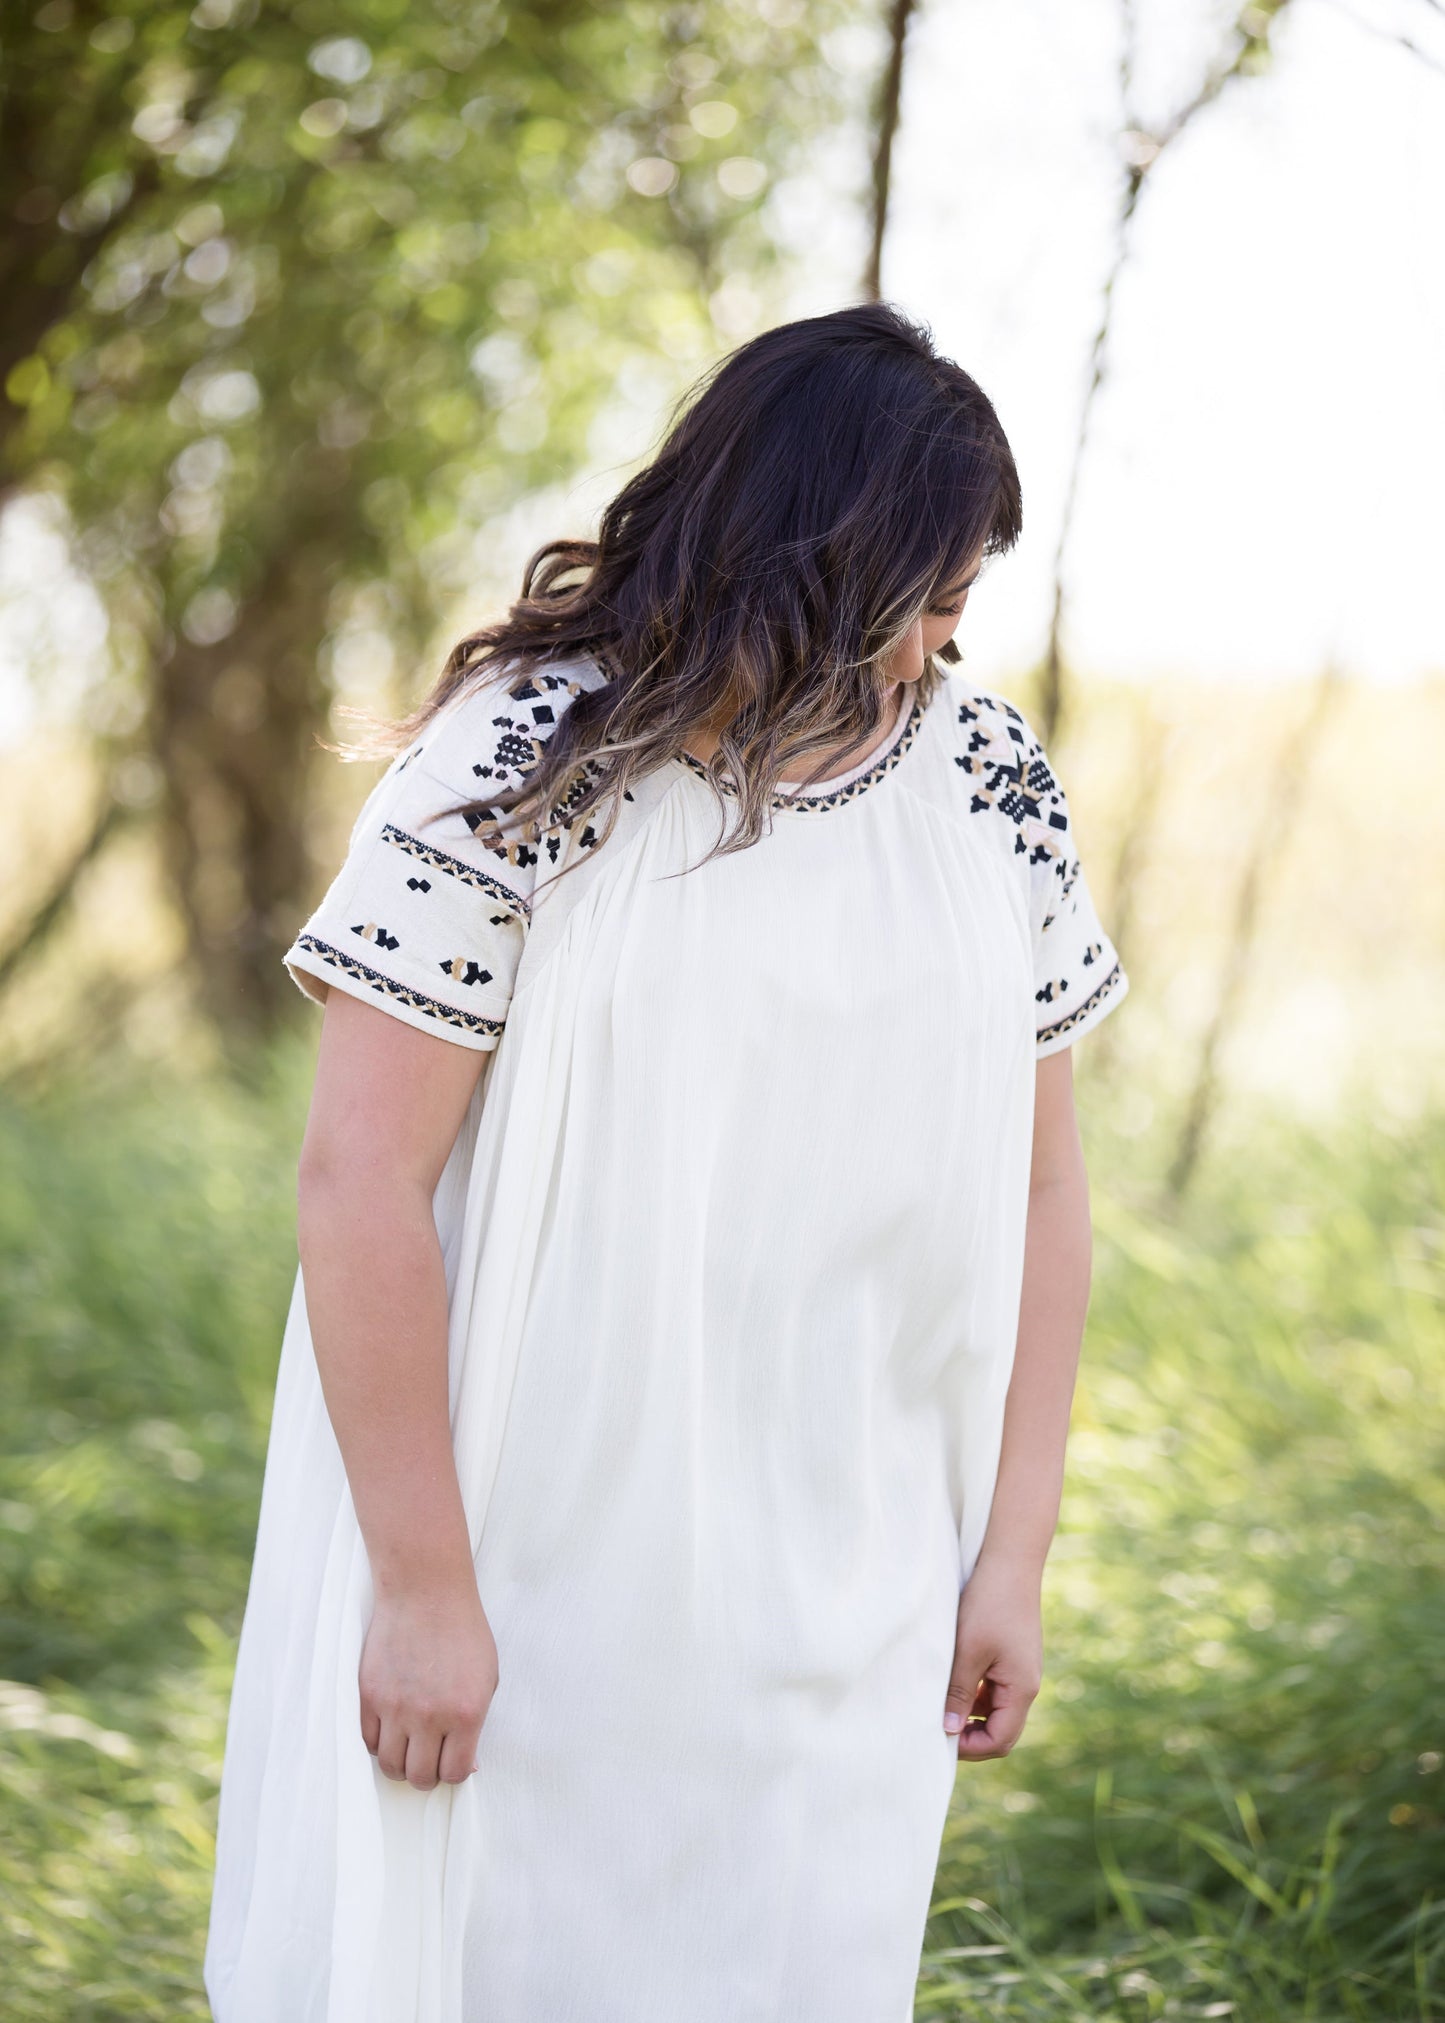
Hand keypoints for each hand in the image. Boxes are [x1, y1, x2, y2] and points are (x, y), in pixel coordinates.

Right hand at [359, 1577, 499, 1789]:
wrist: (426, 1593)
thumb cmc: (463, 1631)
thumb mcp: (487, 1678)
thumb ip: (477, 1724)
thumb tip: (468, 1764)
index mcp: (466, 1713)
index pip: (456, 1772)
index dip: (455, 1773)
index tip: (452, 1763)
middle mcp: (430, 1716)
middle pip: (420, 1777)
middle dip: (426, 1775)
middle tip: (428, 1761)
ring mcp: (395, 1707)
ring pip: (390, 1765)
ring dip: (401, 1763)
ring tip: (408, 1748)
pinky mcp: (369, 1695)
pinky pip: (367, 1741)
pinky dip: (379, 1743)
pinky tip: (390, 1729)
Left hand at [943, 1554, 1043, 1760]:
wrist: (1010, 1562)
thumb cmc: (989, 1604)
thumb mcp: (968, 1651)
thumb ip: (959, 1692)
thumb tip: (948, 1730)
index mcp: (1021, 1689)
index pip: (1000, 1739)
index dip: (971, 1747)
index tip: (940, 1737)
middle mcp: (1027, 1684)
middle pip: (1001, 1730)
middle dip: (971, 1735)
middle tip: (938, 1728)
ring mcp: (1021, 1671)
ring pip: (996, 1710)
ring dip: (971, 1715)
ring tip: (941, 1706)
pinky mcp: (1013, 1657)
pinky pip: (995, 1690)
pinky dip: (975, 1695)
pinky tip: (953, 1683)